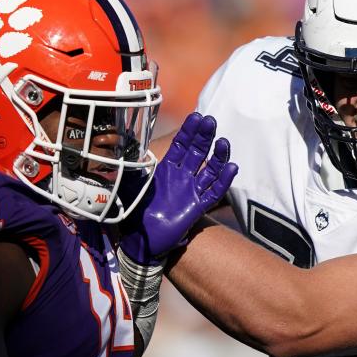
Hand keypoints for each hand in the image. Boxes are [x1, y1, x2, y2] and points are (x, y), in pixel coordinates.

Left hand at [120, 113, 237, 264]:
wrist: (140, 239)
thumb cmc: (133, 211)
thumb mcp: (130, 183)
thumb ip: (132, 165)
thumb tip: (124, 142)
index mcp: (166, 169)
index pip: (180, 145)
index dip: (188, 131)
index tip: (196, 116)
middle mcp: (181, 177)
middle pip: (197, 152)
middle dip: (204, 137)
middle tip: (211, 121)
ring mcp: (191, 191)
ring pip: (209, 170)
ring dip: (218, 156)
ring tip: (224, 142)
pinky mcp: (197, 207)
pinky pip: (213, 192)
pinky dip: (223, 181)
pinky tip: (232, 168)